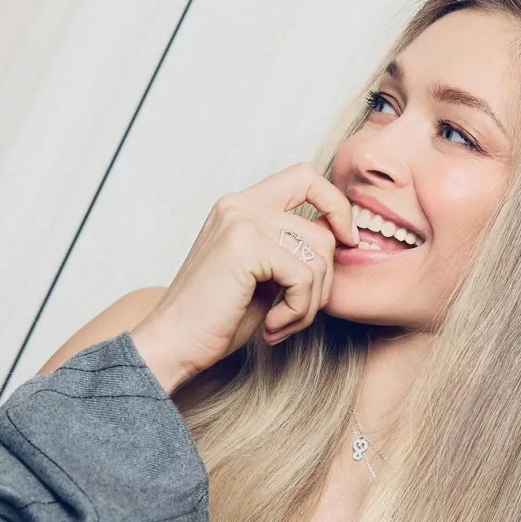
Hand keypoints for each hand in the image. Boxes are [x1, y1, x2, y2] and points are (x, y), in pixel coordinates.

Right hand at [129, 162, 358, 392]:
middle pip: (322, 232)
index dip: (336, 205)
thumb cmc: (217, 319)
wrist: (173, 345)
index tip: (347, 241)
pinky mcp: (244, 245)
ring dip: (309, 303)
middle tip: (293, 315)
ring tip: (280, 323)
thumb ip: (294, 250)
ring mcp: (241, 221)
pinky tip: (272, 326)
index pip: (305, 177)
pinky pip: (304, 277)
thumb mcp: (264, 275)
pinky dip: (297, 311)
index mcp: (242, 206)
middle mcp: (240, 205)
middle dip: (322, 284)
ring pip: (319, 257)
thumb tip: (347, 239)